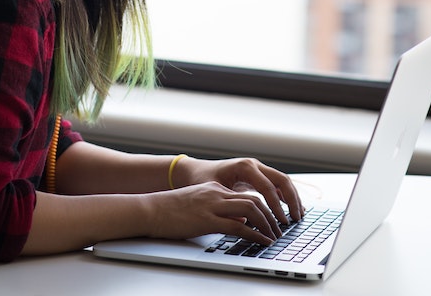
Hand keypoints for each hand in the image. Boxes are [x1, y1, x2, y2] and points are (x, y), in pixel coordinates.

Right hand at [146, 181, 278, 244]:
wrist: (150, 209)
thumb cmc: (170, 210)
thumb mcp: (199, 204)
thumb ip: (220, 210)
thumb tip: (241, 222)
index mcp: (214, 188)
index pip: (246, 194)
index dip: (264, 207)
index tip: (273, 219)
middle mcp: (216, 193)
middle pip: (253, 200)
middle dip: (271, 215)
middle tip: (280, 229)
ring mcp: (212, 205)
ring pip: (250, 209)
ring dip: (266, 224)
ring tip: (274, 237)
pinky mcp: (207, 220)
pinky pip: (238, 227)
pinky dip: (255, 235)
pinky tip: (262, 242)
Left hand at [172, 156, 303, 227]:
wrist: (195, 171)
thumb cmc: (202, 180)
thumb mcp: (215, 191)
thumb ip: (231, 203)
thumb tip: (246, 221)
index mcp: (244, 167)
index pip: (268, 187)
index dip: (277, 206)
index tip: (282, 222)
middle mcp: (254, 165)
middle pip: (282, 180)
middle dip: (292, 199)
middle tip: (297, 219)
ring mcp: (257, 168)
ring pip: (282, 181)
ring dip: (292, 197)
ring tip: (298, 216)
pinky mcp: (258, 175)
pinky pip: (277, 184)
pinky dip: (286, 196)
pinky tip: (291, 210)